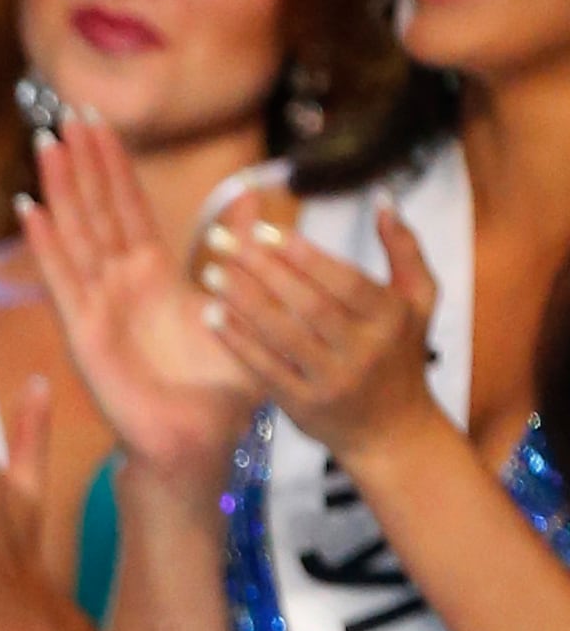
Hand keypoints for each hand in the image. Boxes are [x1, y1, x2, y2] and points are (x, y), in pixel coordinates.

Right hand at [21, 116, 253, 497]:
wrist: (196, 442)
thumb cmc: (218, 389)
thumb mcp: (244, 307)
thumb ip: (242, 254)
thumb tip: (259, 199)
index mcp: (153, 277)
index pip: (127, 207)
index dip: (112, 165)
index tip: (98, 123)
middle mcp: (119, 285)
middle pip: (95, 210)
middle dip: (82, 163)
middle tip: (67, 114)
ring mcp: (97, 306)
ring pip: (75, 234)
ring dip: (60, 190)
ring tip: (46, 145)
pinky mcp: (85, 332)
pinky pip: (63, 279)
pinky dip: (46, 245)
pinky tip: (31, 210)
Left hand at [206, 204, 440, 473]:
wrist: (394, 432)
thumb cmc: (400, 353)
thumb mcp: (419, 301)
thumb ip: (404, 249)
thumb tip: (385, 198)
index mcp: (390, 318)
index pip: (342, 280)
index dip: (303, 255)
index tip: (264, 231)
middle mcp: (364, 350)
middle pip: (307, 304)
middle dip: (262, 269)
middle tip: (223, 240)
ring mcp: (333, 380)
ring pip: (282, 335)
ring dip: (243, 302)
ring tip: (211, 272)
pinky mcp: (304, 406)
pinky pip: (264, 368)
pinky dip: (236, 341)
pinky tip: (211, 316)